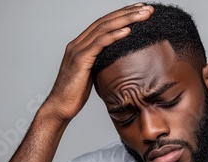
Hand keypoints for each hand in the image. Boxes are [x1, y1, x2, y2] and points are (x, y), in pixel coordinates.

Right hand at [45, 3, 153, 120]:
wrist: (60, 106)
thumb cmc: (76, 94)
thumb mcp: (92, 74)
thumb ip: (102, 64)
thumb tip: (119, 64)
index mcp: (81, 45)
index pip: (104, 23)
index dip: (122, 14)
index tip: (139, 10)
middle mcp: (78, 43)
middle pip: (105, 21)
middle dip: (127, 12)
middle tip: (147, 8)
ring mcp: (78, 50)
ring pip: (103, 28)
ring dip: (125, 20)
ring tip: (142, 15)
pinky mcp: (80, 60)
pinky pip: (99, 44)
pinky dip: (113, 35)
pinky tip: (127, 31)